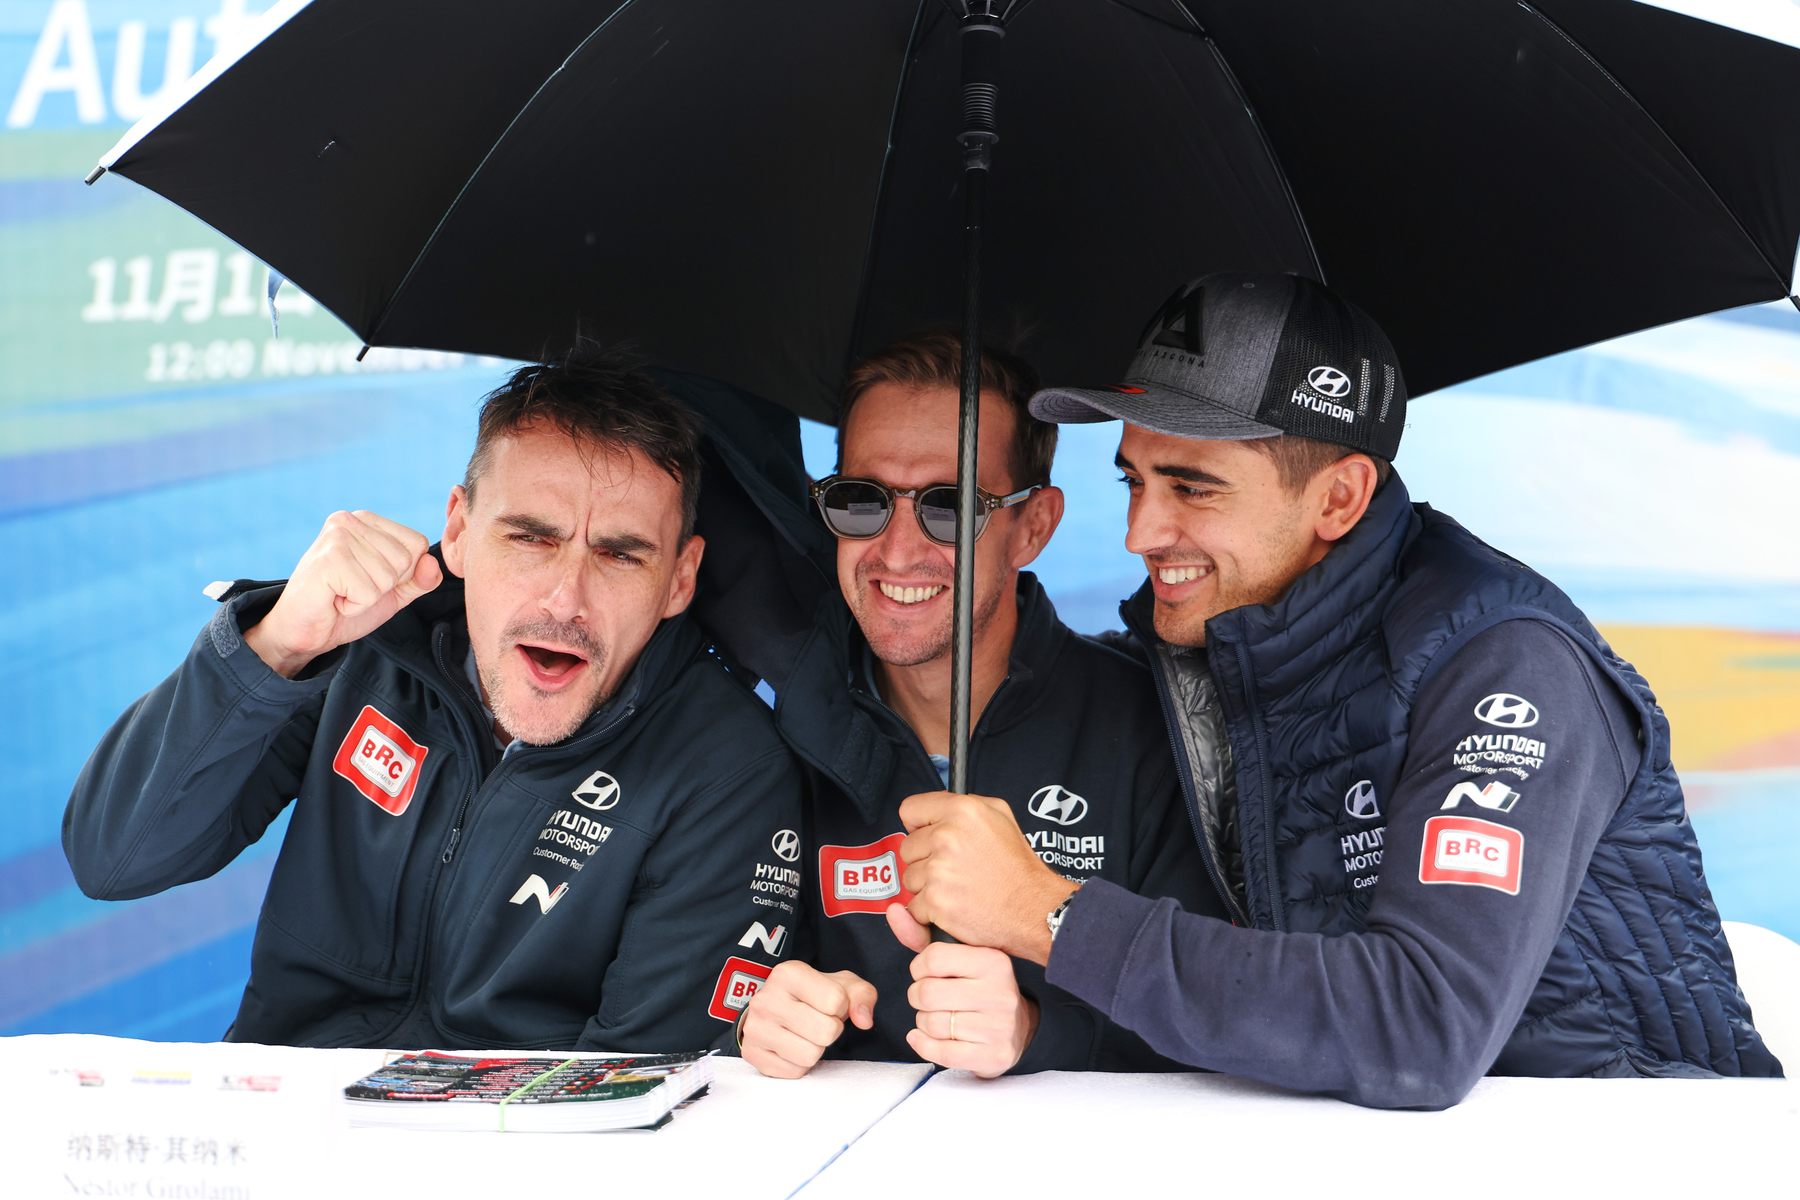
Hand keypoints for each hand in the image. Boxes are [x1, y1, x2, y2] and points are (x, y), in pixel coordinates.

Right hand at [244, 511, 441, 677]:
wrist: (303, 631)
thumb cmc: (345, 606)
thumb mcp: (393, 592)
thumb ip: (420, 578)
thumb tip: (432, 562)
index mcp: (367, 521)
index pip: (417, 543)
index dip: (403, 573)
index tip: (369, 578)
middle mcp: (350, 520)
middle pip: (406, 560)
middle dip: (384, 586)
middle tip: (351, 588)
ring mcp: (336, 537)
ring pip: (388, 577)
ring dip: (368, 597)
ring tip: (341, 593)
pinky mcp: (328, 561)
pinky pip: (369, 593)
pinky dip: (355, 605)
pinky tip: (333, 599)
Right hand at [738, 960, 876, 1079]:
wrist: (771, 1009)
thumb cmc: (809, 996)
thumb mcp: (840, 984)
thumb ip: (862, 995)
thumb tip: (864, 1020)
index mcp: (788, 974)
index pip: (836, 1000)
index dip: (840, 1007)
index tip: (827, 1004)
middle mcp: (766, 999)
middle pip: (826, 1031)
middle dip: (830, 1030)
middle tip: (817, 1021)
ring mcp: (756, 1028)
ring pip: (810, 1055)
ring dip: (815, 1048)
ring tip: (804, 1034)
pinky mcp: (753, 1054)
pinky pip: (795, 1072)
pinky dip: (799, 1063)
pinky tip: (791, 1046)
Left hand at [887, 903, 1038, 1077]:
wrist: (1018, 1029)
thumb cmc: (979, 988)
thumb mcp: (959, 958)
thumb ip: (921, 936)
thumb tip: (893, 911)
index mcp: (994, 961)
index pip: (933, 958)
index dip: (918, 969)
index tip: (925, 974)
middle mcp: (1000, 992)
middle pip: (927, 993)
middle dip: (917, 997)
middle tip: (926, 999)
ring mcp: (999, 1027)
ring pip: (931, 1024)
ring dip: (922, 1022)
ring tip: (936, 1017)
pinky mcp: (994, 1055)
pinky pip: (941, 1053)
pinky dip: (923, 1046)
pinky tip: (923, 1038)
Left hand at [898, 791, 1077, 964]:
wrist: (1034, 909)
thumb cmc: (1019, 867)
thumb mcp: (1000, 816)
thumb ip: (965, 804)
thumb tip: (936, 808)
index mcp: (962, 810)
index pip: (909, 810)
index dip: (919, 825)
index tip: (928, 836)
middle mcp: (947, 836)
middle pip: (907, 847)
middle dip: (924, 859)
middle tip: (954, 868)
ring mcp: (939, 870)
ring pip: (909, 878)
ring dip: (927, 886)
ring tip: (958, 887)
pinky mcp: (935, 901)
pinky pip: (914, 906)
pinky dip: (930, 912)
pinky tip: (955, 906)